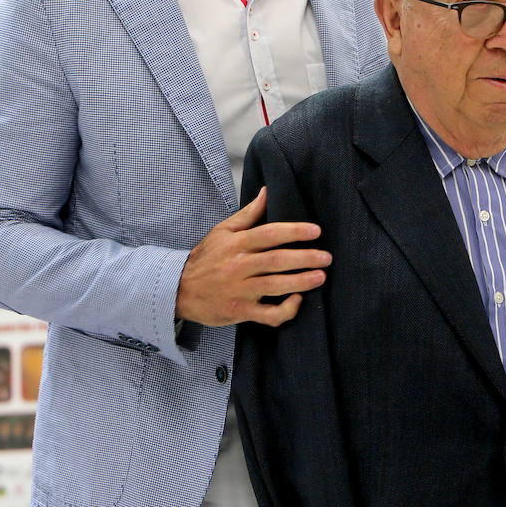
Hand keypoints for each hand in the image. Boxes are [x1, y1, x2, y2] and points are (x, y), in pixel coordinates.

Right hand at [175, 188, 330, 326]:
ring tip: (320, 277)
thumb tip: (267, 192)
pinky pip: (267, 314)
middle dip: (304, 258)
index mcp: (236, 244)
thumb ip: (248, 214)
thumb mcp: (223, 231)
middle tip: (326, 257)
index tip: (316, 231)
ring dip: (300, 281)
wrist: (179, 289)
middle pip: (276, 260)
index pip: (269, 234)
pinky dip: (285, 310)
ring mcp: (240, 290)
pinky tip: (297, 300)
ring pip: (275, 286)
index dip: (294, 231)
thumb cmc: (206, 258)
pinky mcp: (240, 311)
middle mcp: (238, 266)